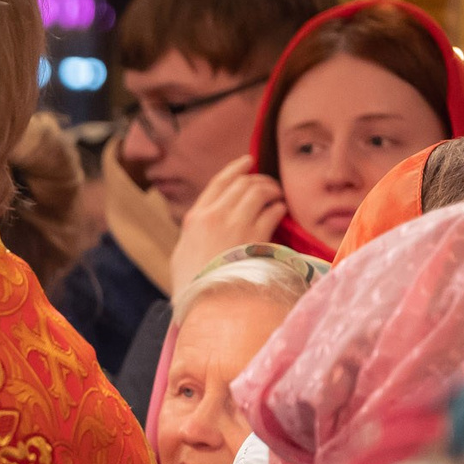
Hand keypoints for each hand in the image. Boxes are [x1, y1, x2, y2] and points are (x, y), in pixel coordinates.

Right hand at [169, 155, 285, 286]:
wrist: (207, 302)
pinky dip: (279, 208)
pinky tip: (281, 212)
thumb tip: (204, 223)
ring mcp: (237, 226)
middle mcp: (216, 216)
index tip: (249, 162)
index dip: (236, 169)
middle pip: (243, 184)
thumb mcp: (182, 253)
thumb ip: (194, 232)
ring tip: (278, 197)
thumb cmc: (192, 284)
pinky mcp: (257, 238)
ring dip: (272, 190)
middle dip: (259, 179)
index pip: (219, 183)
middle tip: (269, 185)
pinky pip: (273, 212)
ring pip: (259, 192)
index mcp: (196, 218)